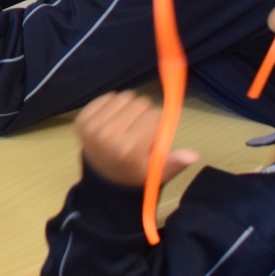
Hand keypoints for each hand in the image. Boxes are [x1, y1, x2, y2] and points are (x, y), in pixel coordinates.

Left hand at [75, 92, 198, 189]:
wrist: (102, 178)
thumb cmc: (133, 173)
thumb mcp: (155, 173)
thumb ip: (173, 162)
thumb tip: (193, 155)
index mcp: (129, 148)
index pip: (154, 116)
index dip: (157, 123)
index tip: (152, 135)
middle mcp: (108, 135)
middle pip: (140, 103)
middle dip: (144, 113)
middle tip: (139, 128)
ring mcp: (92, 126)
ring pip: (124, 97)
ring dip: (129, 107)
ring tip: (127, 124)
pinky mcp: (81, 119)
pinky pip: (106, 97)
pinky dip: (113, 105)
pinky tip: (113, 120)